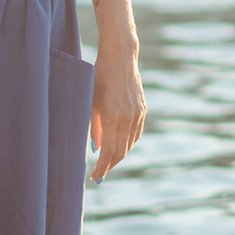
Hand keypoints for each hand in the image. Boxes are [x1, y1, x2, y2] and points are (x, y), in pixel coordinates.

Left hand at [89, 49, 144, 181]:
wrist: (120, 57)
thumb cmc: (98, 77)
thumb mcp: (91, 101)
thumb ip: (94, 127)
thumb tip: (97, 149)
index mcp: (113, 116)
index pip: (109, 151)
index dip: (102, 167)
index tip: (95, 177)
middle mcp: (128, 118)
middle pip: (121, 152)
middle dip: (110, 165)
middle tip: (99, 174)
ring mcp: (138, 114)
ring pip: (130, 144)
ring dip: (119, 155)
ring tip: (107, 162)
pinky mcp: (143, 109)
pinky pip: (136, 133)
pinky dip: (128, 143)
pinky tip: (120, 146)